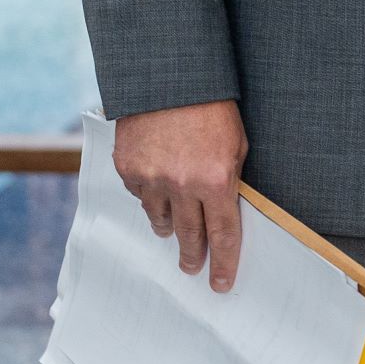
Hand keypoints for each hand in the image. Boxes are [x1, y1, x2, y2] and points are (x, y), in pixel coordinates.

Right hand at [115, 99, 248, 290]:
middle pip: (189, 235)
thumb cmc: (212, 108)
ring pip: (160, 219)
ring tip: (173, 230)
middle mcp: (182, 185)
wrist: (168, 79)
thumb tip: (227, 210)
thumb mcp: (236, 145)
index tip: (221, 284)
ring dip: (169, 226)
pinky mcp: (128, 169)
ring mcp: (151, 178)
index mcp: (216, 180)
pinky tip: (157, 187)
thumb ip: (231, 179)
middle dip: (193, 257)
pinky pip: (141, 195)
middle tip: (193, 269)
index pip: (223, 234)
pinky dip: (150, 196)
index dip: (224, 263)